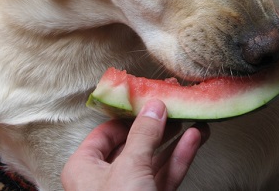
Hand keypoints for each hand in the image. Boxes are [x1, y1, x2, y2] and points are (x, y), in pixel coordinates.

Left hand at [62, 99, 208, 190]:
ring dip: (175, 140)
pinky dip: (180, 157)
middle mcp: (105, 180)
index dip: (129, 114)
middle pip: (134, 144)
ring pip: (154, 160)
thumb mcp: (129, 167)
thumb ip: (144, 134)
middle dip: (159, 125)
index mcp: (84, 168)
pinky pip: (165, 176)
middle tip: (177, 105)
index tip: (151, 98)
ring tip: (194, 119)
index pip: (106, 131)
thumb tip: (154, 105)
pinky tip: (194, 139)